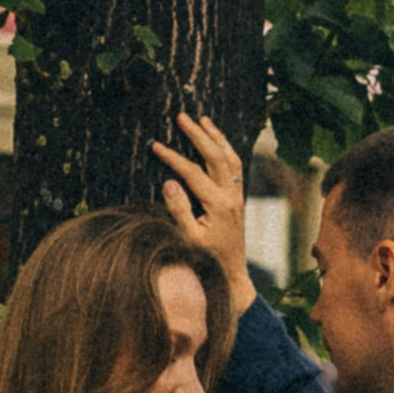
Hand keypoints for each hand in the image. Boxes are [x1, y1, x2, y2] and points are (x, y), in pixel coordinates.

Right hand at [151, 111, 257, 316]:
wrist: (231, 275)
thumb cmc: (206, 261)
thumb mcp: (188, 239)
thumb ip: (179, 211)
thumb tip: (169, 183)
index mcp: (217, 205)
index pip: (192, 172)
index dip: (172, 157)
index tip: (156, 145)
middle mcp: (230, 196)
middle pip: (215, 156)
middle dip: (198, 135)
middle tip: (182, 116)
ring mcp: (237, 196)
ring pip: (230, 157)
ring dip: (216, 137)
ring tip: (202, 119)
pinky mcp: (237, 199)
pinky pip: (234, 166)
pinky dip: (225, 149)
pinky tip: (216, 141)